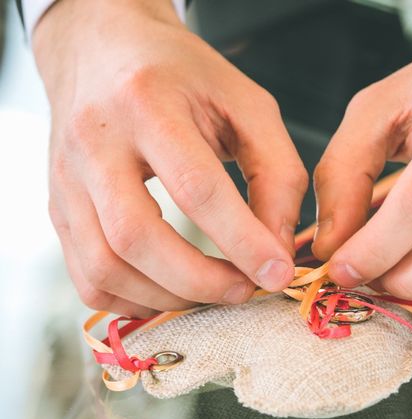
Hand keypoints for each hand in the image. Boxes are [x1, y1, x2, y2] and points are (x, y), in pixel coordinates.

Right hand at [33, 0, 306, 316]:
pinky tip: (173, 292)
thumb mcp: (247, 106)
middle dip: (200, 281)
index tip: (277, 274)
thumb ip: (276, 174)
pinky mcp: (60, 208)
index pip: (196, 187)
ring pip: (105, 267)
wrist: (104, 50)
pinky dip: (134, 301)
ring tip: (215, 292)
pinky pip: (87, 278)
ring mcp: (67, 180)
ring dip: (169, 298)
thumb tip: (276, 250)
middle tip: (245, 290)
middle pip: (136, 236)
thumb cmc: (183, 76)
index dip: (242, 241)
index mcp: (148, 103)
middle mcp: (95, 142)